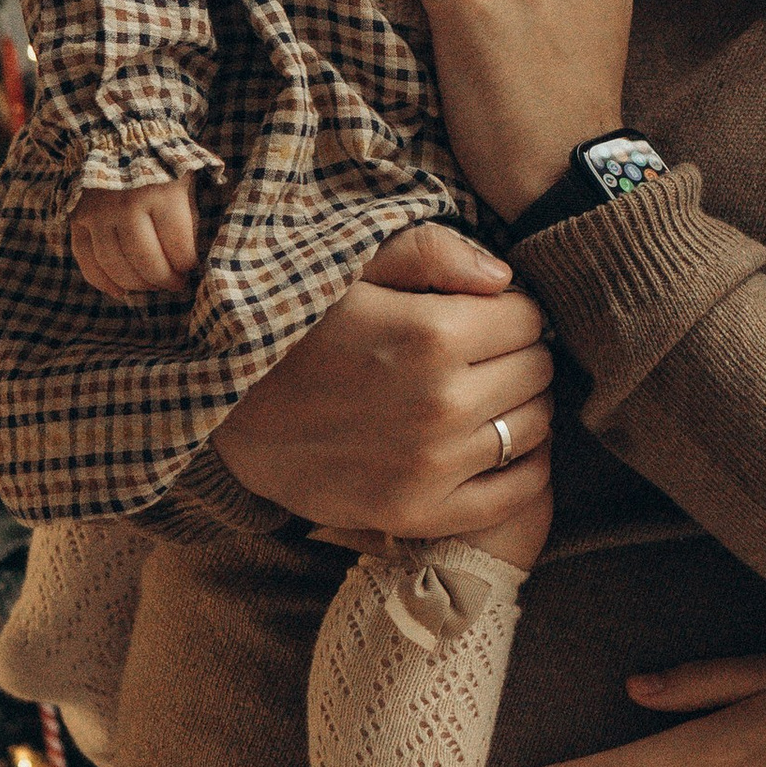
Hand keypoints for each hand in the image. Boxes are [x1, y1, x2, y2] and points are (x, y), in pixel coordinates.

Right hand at [70, 174, 198, 297]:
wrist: (116, 134)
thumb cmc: (160, 162)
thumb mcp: (185, 180)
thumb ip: (188, 217)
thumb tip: (189, 259)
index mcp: (162, 194)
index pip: (179, 248)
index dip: (187, 266)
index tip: (191, 270)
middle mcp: (127, 205)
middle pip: (146, 262)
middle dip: (164, 281)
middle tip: (174, 284)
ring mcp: (99, 213)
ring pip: (115, 266)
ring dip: (137, 284)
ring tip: (151, 286)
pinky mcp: (77, 219)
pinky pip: (86, 261)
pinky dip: (103, 281)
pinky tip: (120, 290)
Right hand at [211, 221, 555, 542]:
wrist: (228, 418)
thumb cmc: (296, 332)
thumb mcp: (352, 270)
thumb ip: (432, 254)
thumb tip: (505, 276)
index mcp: (431, 335)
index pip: (528, 317)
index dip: (508, 311)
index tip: (480, 315)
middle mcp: (441, 404)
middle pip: (537, 370)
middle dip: (518, 354)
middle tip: (481, 354)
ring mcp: (433, 466)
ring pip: (535, 426)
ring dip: (521, 405)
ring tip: (484, 394)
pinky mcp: (421, 513)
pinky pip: (518, 492)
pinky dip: (526, 466)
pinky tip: (499, 444)